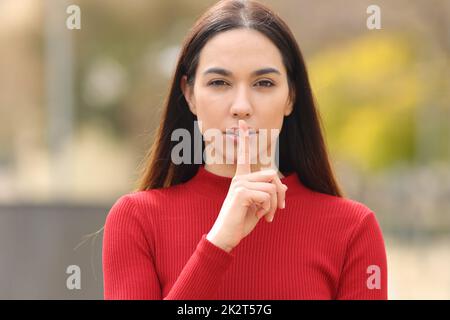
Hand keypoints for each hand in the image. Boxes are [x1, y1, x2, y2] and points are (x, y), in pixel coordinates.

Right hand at [206, 119, 287, 251]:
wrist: (226, 236)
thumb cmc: (241, 221)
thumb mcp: (260, 206)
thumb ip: (269, 194)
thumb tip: (284, 185)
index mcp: (242, 179)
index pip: (245, 155)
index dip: (245, 139)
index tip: (241, 123)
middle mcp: (239, 178)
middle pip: (272, 175)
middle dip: (280, 193)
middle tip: (278, 209)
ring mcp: (239, 184)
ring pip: (271, 186)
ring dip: (274, 204)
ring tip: (266, 216)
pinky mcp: (241, 193)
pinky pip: (266, 195)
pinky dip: (268, 209)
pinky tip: (259, 216)